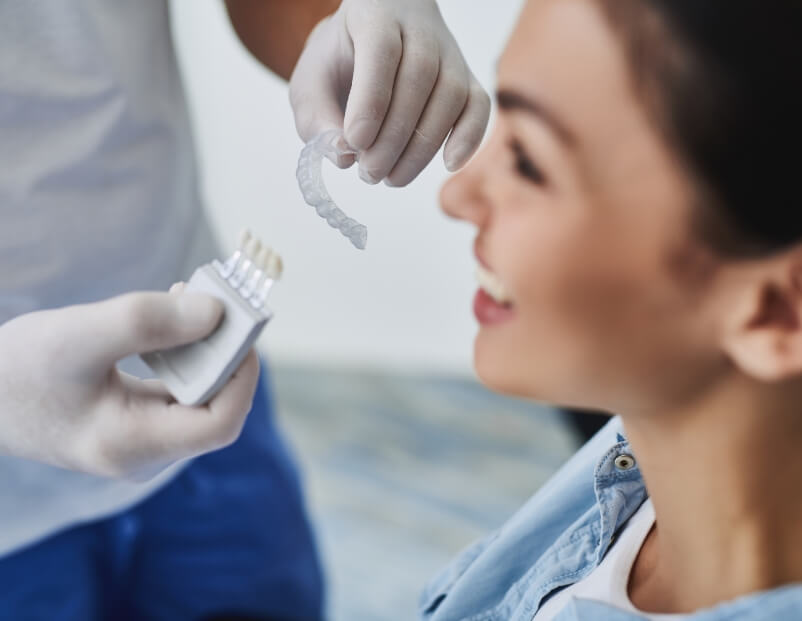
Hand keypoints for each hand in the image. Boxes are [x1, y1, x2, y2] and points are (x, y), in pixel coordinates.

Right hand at [0, 288, 259, 478]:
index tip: (241, 327)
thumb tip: (216, 313)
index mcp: (132, 447)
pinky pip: (180, 390)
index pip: (220, 423)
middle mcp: (145, 455)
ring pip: (200, 396)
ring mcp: (142, 442)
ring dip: (206, 349)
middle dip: (224, 353)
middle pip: (215, 407)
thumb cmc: (16, 369)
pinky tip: (173, 320)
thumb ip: (147, 322)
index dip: (242, 375)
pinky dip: (185, 355)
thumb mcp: (78, 336)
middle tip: (217, 301)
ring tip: (190, 299)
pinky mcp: (136, 423)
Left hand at [289, 0, 490, 186]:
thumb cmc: (340, 61)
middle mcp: (420, 29)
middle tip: (369, 173)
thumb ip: (316, 116)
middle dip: (392, 137)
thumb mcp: (311, 81)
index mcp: (375, 15)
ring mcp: (450, 53)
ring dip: (421, 148)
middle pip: (417, 79)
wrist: (375, 36)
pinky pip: (479, 106)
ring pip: (449, 97)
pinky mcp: (468, 79)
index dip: (370, 100)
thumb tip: (343, 154)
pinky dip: (468, 137)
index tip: (355, 143)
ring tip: (391, 177)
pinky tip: (448, 164)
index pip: (381, 51)